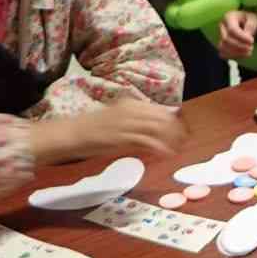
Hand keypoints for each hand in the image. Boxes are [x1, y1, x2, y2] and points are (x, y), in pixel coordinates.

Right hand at [32, 99, 187, 164]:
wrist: (72, 133)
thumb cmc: (93, 129)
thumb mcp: (117, 119)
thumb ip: (135, 122)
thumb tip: (154, 131)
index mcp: (131, 104)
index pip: (160, 110)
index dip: (173, 122)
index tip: (181, 132)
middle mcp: (132, 110)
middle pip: (163, 119)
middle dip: (176, 132)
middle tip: (184, 143)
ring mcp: (128, 122)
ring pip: (158, 129)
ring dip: (171, 140)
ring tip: (178, 150)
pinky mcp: (123, 136)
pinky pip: (148, 141)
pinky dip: (160, 147)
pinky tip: (167, 154)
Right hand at [218, 11, 256, 59]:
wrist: (248, 23)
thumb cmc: (251, 20)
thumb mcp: (254, 19)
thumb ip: (251, 26)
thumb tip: (246, 37)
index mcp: (229, 17)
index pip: (232, 30)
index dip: (242, 37)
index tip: (252, 41)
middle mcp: (222, 26)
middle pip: (226, 39)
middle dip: (240, 46)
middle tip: (251, 47)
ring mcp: (220, 36)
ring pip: (223, 47)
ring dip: (236, 52)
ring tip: (249, 52)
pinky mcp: (222, 44)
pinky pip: (223, 53)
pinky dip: (233, 56)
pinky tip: (243, 54)